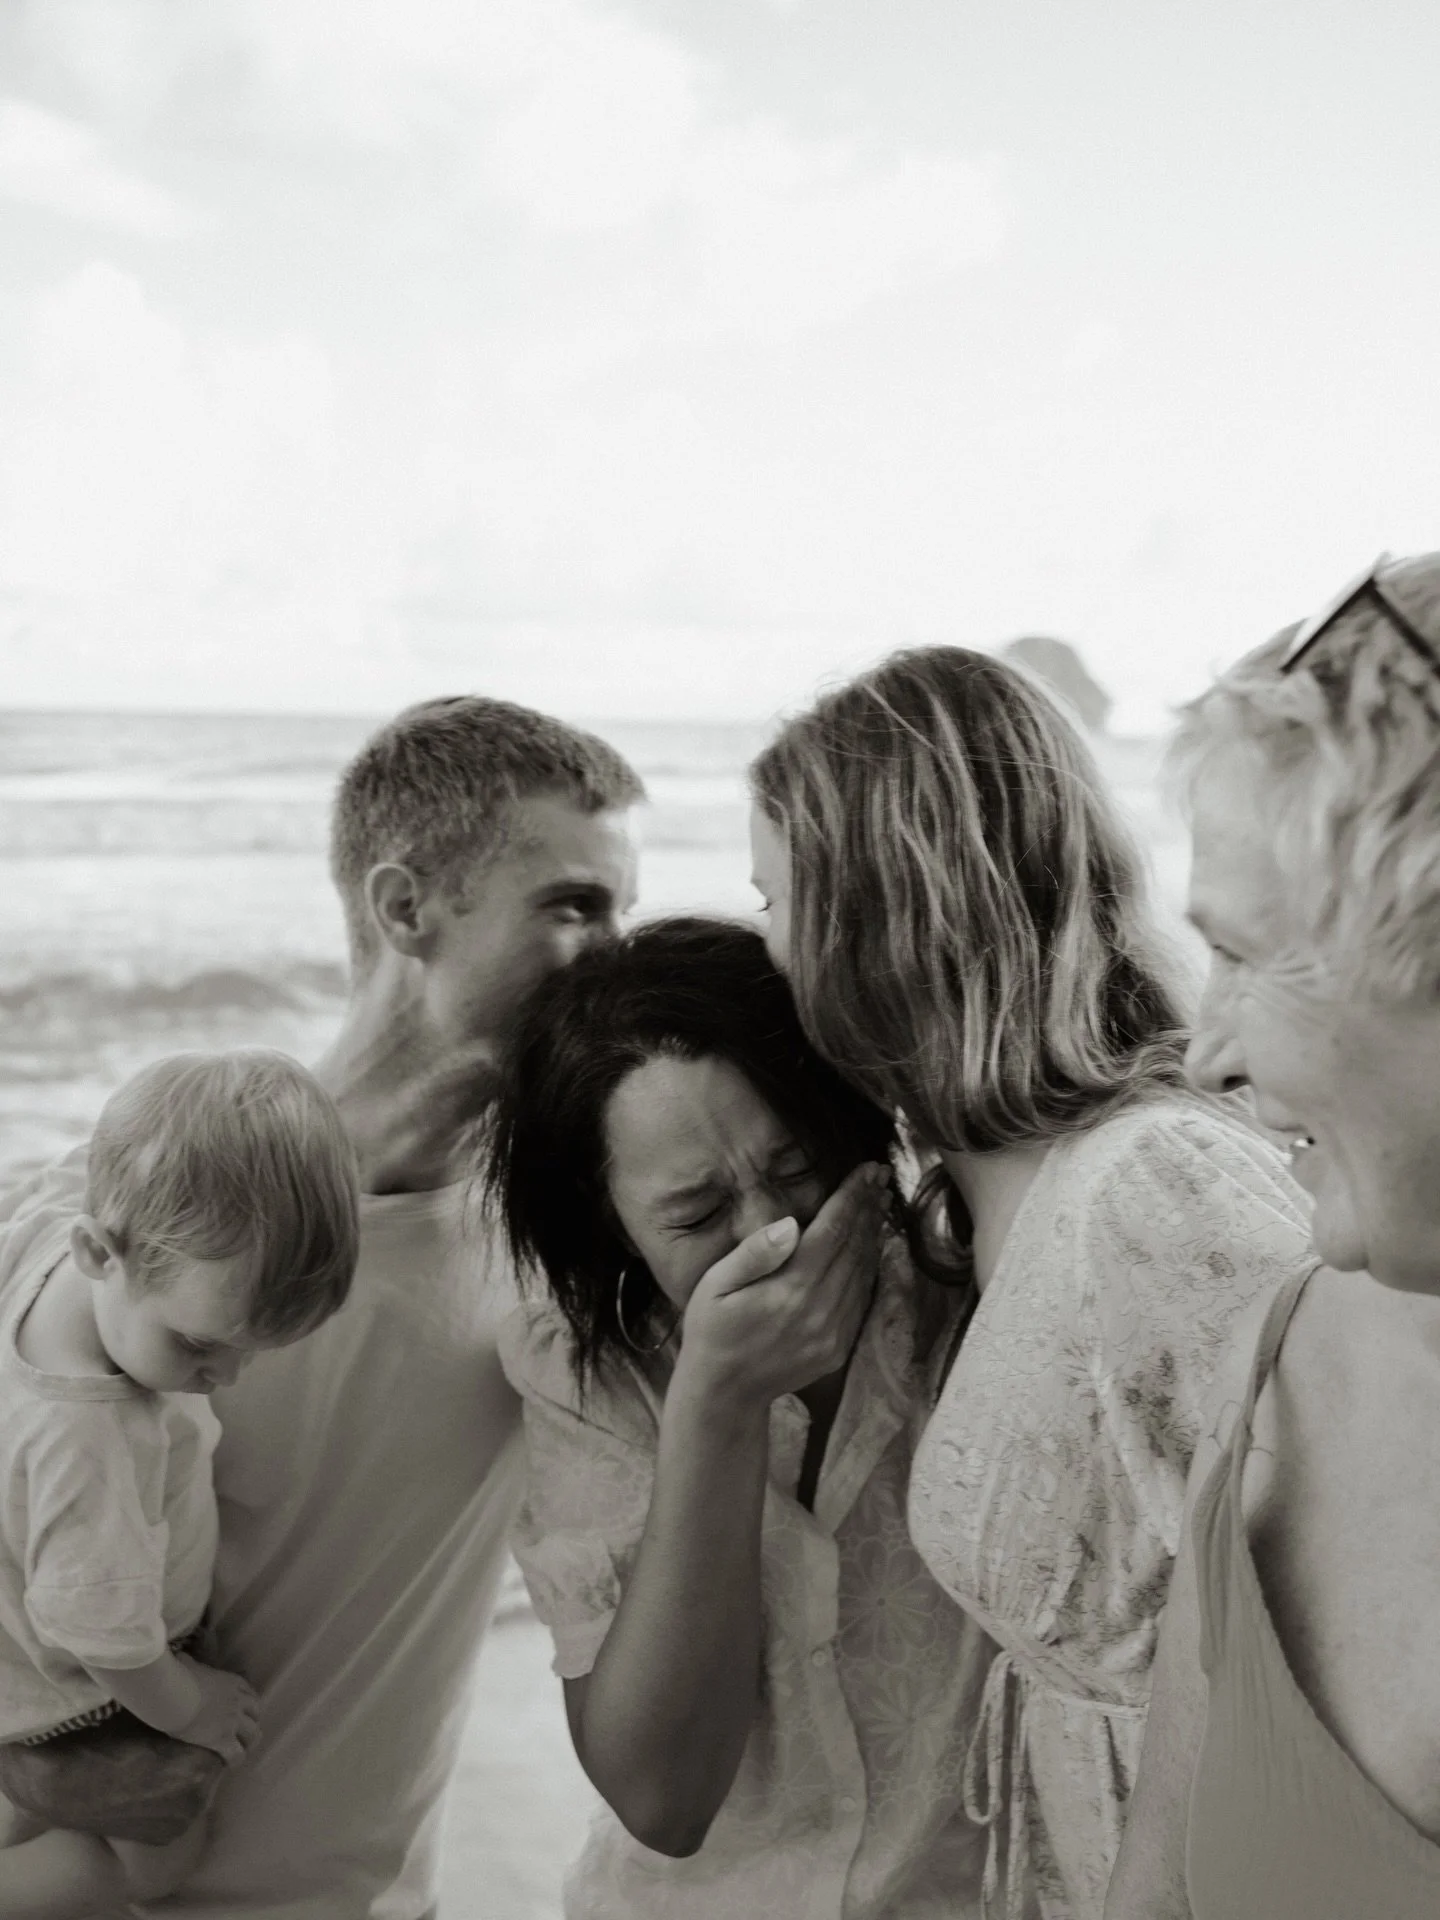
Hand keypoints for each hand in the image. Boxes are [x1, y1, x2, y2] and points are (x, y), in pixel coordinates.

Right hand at [173, 1659, 259, 1766]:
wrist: (173, 1695)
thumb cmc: (177, 1677)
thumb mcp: (188, 1664)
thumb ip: (190, 1663)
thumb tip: (179, 1658)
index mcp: (232, 1682)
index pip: (249, 1694)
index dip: (247, 1704)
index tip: (242, 1711)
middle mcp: (238, 1701)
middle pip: (256, 1714)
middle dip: (251, 1722)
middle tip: (243, 1732)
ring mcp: (232, 1721)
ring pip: (252, 1735)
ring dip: (248, 1742)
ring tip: (241, 1750)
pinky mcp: (222, 1740)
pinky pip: (236, 1754)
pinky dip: (235, 1760)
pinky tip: (229, 1764)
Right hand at [677, 1162, 889, 1408]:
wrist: (725, 1393)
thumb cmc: (712, 1331)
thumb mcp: (715, 1285)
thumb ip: (754, 1252)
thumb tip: (791, 1223)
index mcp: (791, 1286)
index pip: (832, 1229)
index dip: (853, 1196)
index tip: (869, 1169)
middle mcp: (820, 1308)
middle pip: (854, 1245)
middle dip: (869, 1206)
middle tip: (881, 1176)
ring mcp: (833, 1330)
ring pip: (863, 1270)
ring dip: (873, 1233)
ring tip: (880, 1202)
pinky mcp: (838, 1347)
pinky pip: (861, 1297)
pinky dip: (869, 1267)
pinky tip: (869, 1247)